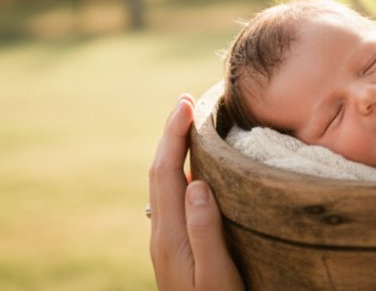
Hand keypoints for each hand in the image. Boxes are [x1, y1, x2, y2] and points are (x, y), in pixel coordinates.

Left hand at [148, 94, 244, 290]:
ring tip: (187, 127)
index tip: (185, 103)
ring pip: (162, 185)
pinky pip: (170, 198)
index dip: (173, 134)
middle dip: (169, 134)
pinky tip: (192, 172)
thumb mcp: (217, 276)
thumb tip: (196, 182)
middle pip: (158, 172)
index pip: (165, 171)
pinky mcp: (173, 248)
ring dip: (172, 151)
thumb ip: (206, 231)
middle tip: (184, 103)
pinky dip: (178, 172)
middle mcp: (162, 234)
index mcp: (170, 235)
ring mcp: (165, 242)